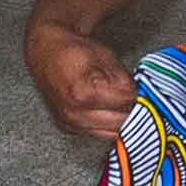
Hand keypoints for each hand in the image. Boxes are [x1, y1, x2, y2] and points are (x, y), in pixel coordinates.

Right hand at [25, 17, 139, 140]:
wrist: (46, 53)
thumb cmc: (73, 51)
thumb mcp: (106, 57)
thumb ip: (125, 80)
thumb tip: (140, 96)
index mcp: (83, 93)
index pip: (126, 103)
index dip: (137, 93)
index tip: (138, 88)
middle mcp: (74, 114)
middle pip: (121, 122)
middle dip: (132, 109)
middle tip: (134, 97)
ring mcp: (70, 124)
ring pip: (112, 133)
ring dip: (121, 120)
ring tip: (121, 103)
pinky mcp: (68, 128)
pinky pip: (98, 133)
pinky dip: (107, 124)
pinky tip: (107, 109)